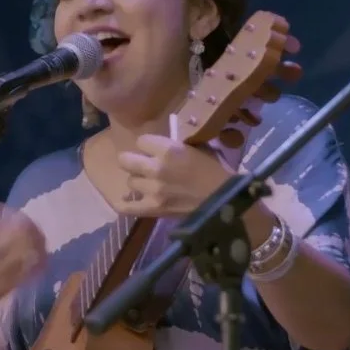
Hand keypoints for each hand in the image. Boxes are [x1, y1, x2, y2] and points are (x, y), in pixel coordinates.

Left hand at [117, 134, 232, 217]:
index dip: (147, 145)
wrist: (226, 199)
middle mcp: (156, 168)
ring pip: (130, 182)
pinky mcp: (153, 209)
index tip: (153, 150)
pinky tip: (123, 201)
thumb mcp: (197, 148)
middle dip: (132, 161)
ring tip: (148, 184)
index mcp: (169, 150)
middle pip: (125, 160)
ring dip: (138, 182)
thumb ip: (174, 146)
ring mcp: (152, 190)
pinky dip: (123, 205)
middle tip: (141, 165)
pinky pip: (126, 208)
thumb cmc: (215, 170)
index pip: (141, 141)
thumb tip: (158, 146)